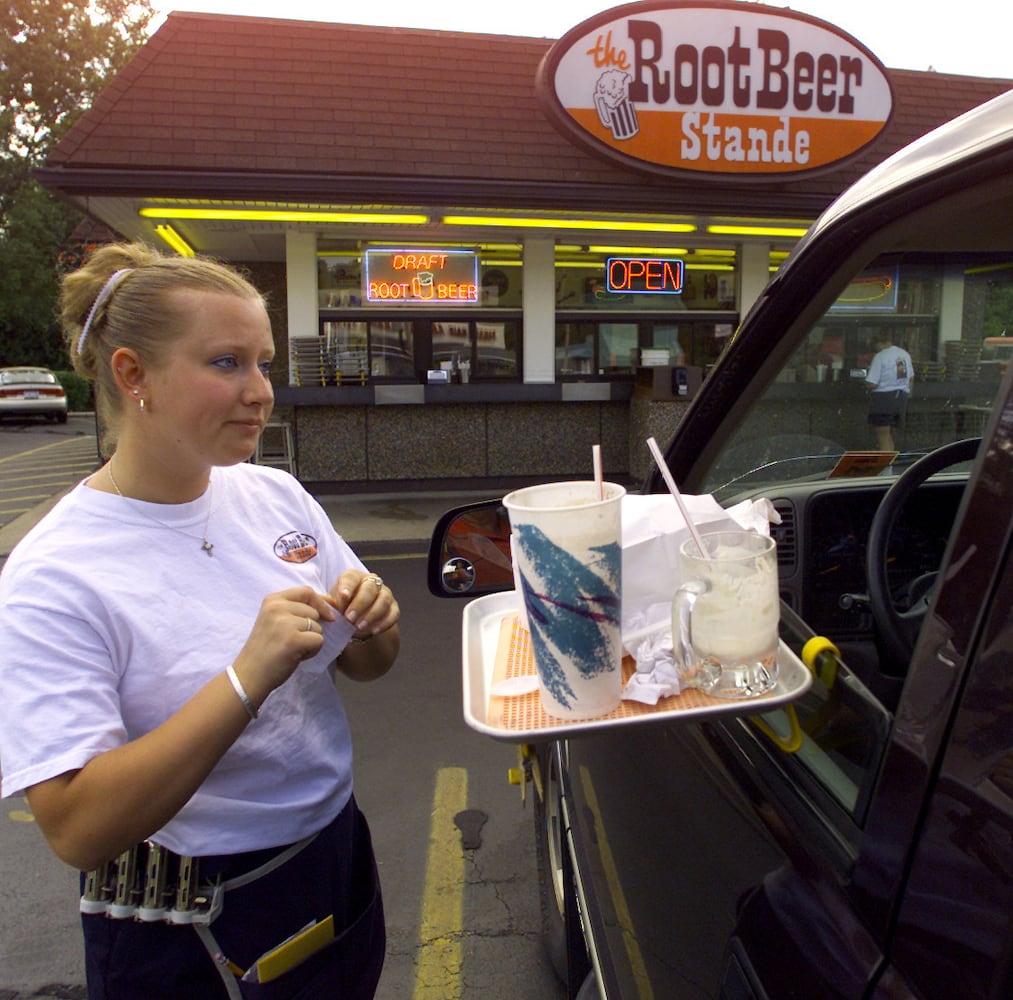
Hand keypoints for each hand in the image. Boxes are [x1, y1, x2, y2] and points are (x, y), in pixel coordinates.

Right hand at [233, 586, 337, 700]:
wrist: (249, 675)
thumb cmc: (265, 649)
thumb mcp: (275, 620)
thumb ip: (295, 609)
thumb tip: (329, 604)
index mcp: (272, 600)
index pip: (306, 591)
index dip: (321, 602)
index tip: (328, 614)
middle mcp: (277, 607)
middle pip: (314, 611)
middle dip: (312, 628)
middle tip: (294, 641)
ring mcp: (285, 623)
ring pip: (317, 627)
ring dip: (311, 640)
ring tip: (292, 649)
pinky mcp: (294, 639)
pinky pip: (319, 640)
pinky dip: (312, 651)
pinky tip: (296, 656)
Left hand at [330, 570, 399, 639]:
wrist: (356, 621)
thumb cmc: (341, 609)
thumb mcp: (332, 605)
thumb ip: (329, 604)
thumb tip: (325, 605)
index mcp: (353, 577)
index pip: (351, 578)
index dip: (347, 586)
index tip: (343, 596)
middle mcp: (371, 582)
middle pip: (369, 588)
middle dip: (360, 604)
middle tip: (350, 618)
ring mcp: (385, 594)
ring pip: (383, 600)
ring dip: (372, 614)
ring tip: (360, 627)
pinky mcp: (393, 607)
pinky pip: (393, 613)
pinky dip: (384, 623)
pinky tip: (373, 631)